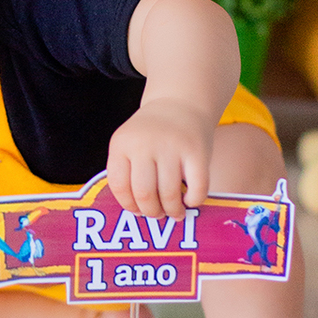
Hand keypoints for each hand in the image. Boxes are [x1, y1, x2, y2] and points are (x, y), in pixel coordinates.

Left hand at [107, 98, 212, 217]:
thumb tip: (137, 212)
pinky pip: (197, 188)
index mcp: (122, 143)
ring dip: (173, 211)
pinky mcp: (197, 151)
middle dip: (152, 212)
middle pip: (144, 194)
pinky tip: (190, 199)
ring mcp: (172, 147)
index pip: (119, 186)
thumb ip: (127, 171)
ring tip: (175, 213)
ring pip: (169, 195)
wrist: (181, 102)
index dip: (129, 205)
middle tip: (158, 215)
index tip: (138, 211)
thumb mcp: (129, 143)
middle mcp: (145, 144)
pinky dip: (194, 201)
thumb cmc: (152, 134)